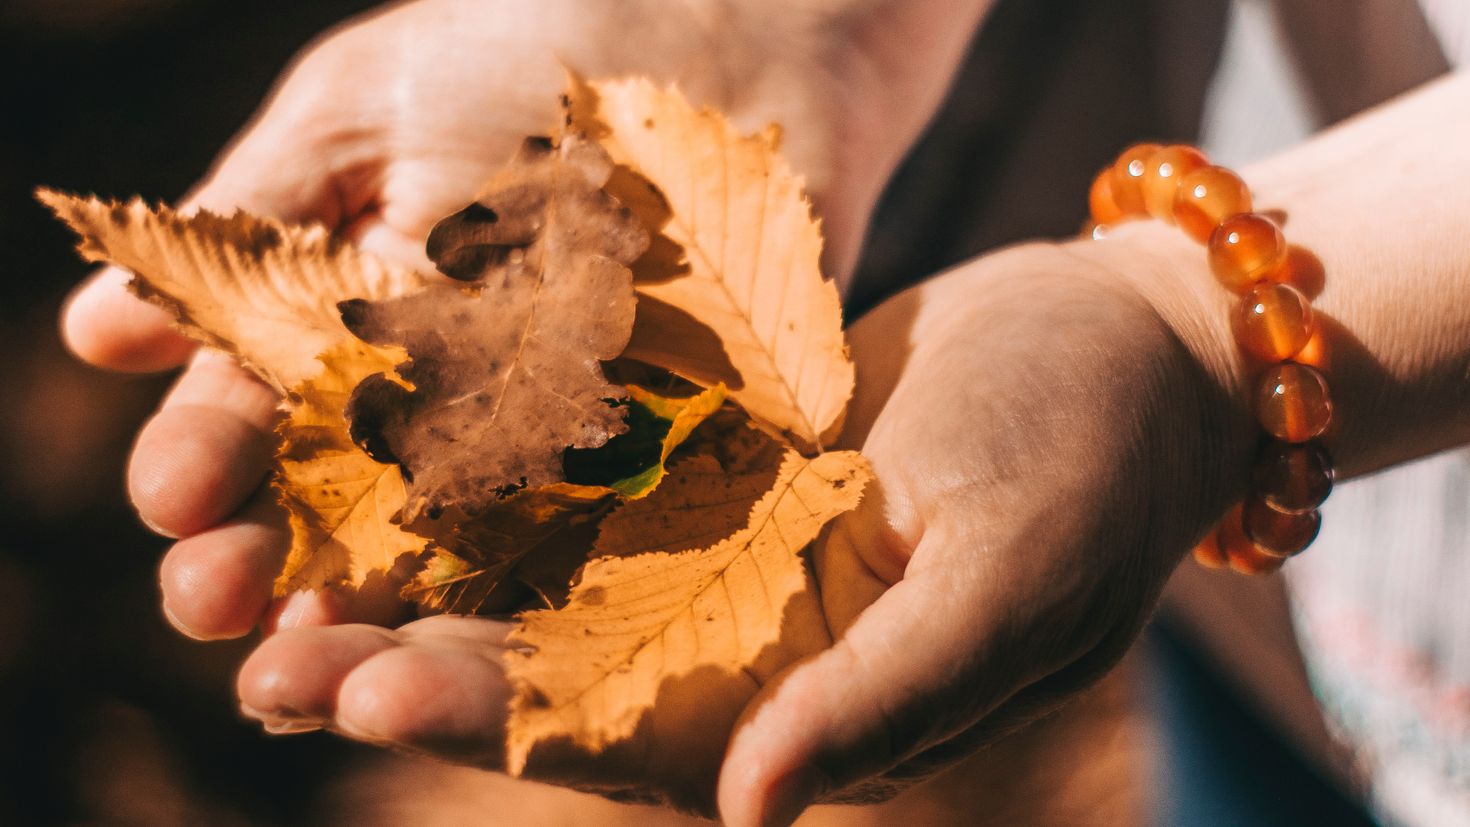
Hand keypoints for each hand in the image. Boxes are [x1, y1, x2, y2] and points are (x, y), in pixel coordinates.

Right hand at [61, 0, 987, 633]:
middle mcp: (430, 402)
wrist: (710, 41)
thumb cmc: (519, 49)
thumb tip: (98, 337)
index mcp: (342, 327)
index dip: (209, 460)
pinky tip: (480, 635)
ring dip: (376, 611)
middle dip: (269, 559)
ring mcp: (537, 440)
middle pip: (335, 509)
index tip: (175, 498)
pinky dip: (531, 593)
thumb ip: (255, 217)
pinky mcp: (643, 459)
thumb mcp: (365, 112)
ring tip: (319, 659)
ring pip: (443, 552)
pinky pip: (582, 537)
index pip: (255, 416)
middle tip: (214, 604)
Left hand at [229, 234, 1242, 822]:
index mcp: (812, 703)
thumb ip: (887, 696)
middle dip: (422, 666)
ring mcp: (727, 549)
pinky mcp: (717, 460)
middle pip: (563, 673)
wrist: (1122, 336)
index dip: (500, 724)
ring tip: (289, 587)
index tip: (370, 694)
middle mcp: (750, 642)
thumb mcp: (1008, 580)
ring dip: (429, 585)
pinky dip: (499, 480)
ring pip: (556, 581)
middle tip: (276, 658)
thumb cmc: (1095, 458)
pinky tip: (395, 470)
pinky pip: (594, 477)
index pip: (640, 741)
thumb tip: (754, 810)